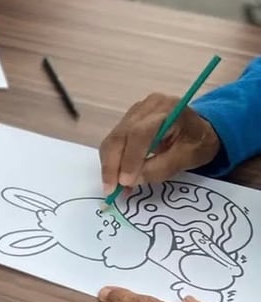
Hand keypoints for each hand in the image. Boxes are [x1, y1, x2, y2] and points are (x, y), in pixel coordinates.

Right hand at [99, 93, 220, 192]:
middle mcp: (147, 107)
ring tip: (113, 187)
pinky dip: (111, 162)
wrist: (198, 131)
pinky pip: (113, 142)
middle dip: (112, 165)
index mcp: (168, 110)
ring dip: (109, 166)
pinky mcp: (126, 121)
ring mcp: (134, 112)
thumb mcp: (186, 159)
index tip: (125, 182)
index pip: (140, 133)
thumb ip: (159, 169)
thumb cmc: (197, 144)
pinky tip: (115, 177)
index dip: (130, 158)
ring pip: (112, 140)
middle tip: (111, 189)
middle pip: (120, 135)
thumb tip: (130, 181)